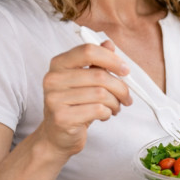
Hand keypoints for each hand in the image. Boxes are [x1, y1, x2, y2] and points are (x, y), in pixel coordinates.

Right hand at [34, 41, 133, 157]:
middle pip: (99, 76)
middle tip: (126, 97)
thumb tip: (109, 44)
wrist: (57, 135)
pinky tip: (104, 115)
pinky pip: (97, 110)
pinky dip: (107, 113)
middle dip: (120, 88)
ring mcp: (55, 99)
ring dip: (115, 103)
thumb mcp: (84, 80)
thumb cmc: (74, 105)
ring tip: (114, 107)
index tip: (125, 70)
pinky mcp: (62, 118)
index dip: (112, 59)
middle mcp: (53, 79)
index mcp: (59, 64)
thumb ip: (96, 62)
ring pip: (101, 94)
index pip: (88, 51)